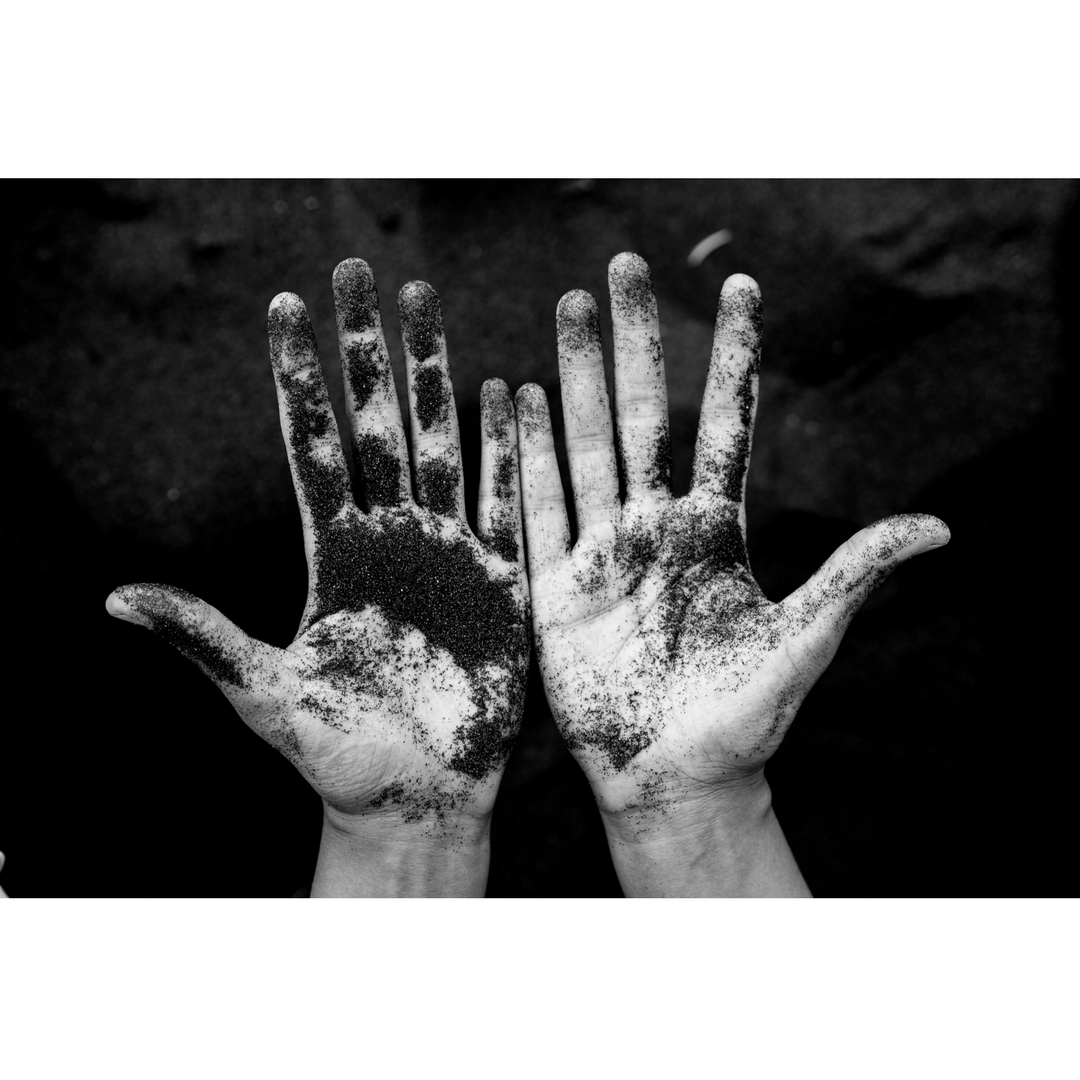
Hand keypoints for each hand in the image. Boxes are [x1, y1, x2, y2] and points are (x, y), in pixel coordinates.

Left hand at [107, 259, 529, 895]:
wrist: (416, 794)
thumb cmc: (338, 753)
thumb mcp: (262, 694)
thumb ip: (204, 638)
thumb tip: (113, 600)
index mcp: (334, 555)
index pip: (313, 448)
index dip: (300, 380)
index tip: (286, 308)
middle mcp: (390, 539)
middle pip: (378, 424)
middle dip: (367, 349)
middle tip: (357, 272)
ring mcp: (447, 554)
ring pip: (441, 443)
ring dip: (434, 374)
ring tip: (425, 302)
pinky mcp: (499, 583)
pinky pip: (507, 503)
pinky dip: (508, 450)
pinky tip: (506, 393)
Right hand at [515, 253, 948, 894]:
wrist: (676, 779)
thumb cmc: (743, 721)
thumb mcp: (804, 645)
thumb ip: (852, 579)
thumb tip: (942, 526)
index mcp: (715, 533)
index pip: (723, 425)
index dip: (731, 357)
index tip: (738, 287)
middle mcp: (656, 529)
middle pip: (643, 416)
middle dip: (634, 341)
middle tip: (621, 266)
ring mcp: (603, 553)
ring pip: (585, 445)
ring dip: (576, 376)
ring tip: (568, 309)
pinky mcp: (557, 588)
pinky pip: (538, 508)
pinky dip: (525, 452)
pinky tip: (516, 397)